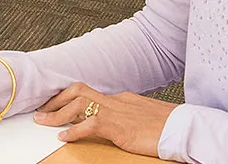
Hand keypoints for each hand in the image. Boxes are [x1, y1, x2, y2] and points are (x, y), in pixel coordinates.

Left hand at [34, 83, 175, 157]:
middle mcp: (117, 100)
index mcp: (123, 98)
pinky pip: (90, 124)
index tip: (55, 104)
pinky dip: (74, 130)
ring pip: (78, 104)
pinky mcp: (120, 126)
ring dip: (57, 113)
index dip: (68, 98)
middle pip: (78, 90)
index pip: (89, 92)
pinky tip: (64, 137)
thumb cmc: (171, 126)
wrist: (186, 128)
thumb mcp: (145, 118)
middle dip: (56, 99)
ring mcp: (118, 111)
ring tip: (43, 121)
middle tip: (41, 110)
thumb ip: (129, 117)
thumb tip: (119, 124)